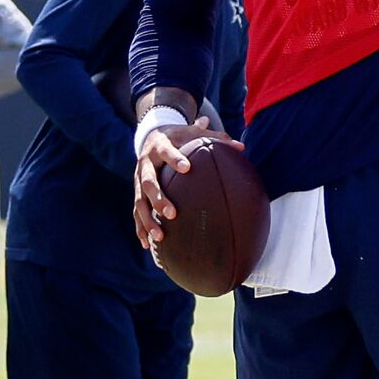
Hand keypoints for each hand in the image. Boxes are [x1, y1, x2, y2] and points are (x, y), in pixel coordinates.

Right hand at [132, 119, 245, 252]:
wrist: (151, 137)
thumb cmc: (179, 137)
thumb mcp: (192, 133)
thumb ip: (215, 138)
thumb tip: (241, 146)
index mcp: (159, 147)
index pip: (166, 152)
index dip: (175, 159)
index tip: (187, 168)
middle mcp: (145, 164)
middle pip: (148, 182)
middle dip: (158, 198)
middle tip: (172, 213)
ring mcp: (138, 180)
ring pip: (139, 202)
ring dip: (148, 220)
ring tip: (160, 236)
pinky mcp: (136, 193)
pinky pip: (136, 213)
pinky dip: (141, 228)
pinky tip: (149, 245)